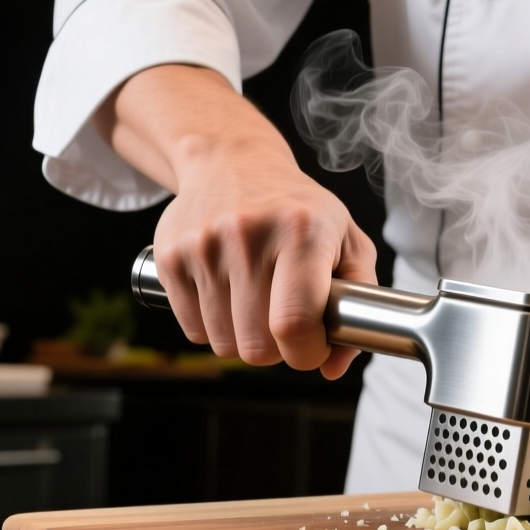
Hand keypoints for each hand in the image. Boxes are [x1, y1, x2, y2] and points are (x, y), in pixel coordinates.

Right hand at [109, 65, 377, 378]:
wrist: (231, 163)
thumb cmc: (298, 209)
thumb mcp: (347, 240)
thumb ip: (360, 303)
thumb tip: (335, 366)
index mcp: (302, 231)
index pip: (295, 323)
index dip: (307, 352)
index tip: (314, 344)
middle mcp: (248, 236)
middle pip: (258, 346)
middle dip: (278, 350)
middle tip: (285, 322)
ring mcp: (203, 246)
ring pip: (224, 344)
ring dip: (244, 339)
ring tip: (257, 303)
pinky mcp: (169, 257)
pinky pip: (193, 331)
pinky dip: (214, 327)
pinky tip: (228, 295)